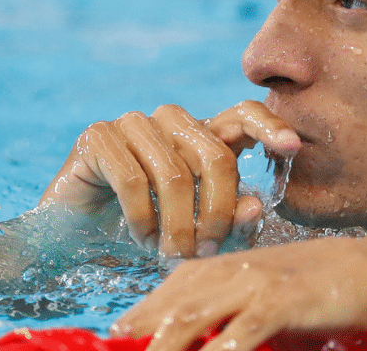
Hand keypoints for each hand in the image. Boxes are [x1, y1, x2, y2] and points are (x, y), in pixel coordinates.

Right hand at [39, 101, 299, 258]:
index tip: (293, 148)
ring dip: (178, 225)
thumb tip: (258, 208)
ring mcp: (133, 123)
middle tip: (210, 250)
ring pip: (176, 174)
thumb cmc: (145, 230)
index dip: (271, 127)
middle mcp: (171, 121)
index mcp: (202, 134)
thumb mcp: (196, 229)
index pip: (244, 114)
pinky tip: (140, 235)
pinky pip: (133, 179)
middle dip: (218, 212)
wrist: (72, 238)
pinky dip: (142, 218)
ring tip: (172, 253)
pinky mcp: (98, 136)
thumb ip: (230, 217)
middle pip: (215, 156)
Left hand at [108, 237, 366, 350]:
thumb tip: (208, 339)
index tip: (118, 332)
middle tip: (115, 342)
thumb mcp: (272, 298)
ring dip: (167, 339)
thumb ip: (237, 314)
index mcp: (233, 265)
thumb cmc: (323, 291)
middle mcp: (239, 269)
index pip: (176, 285)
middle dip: (143, 325)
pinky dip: (221, 347)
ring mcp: (260, 283)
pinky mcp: (284, 301)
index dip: (144, 309)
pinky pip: (244, 327)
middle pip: (177, 299)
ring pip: (198, 312)